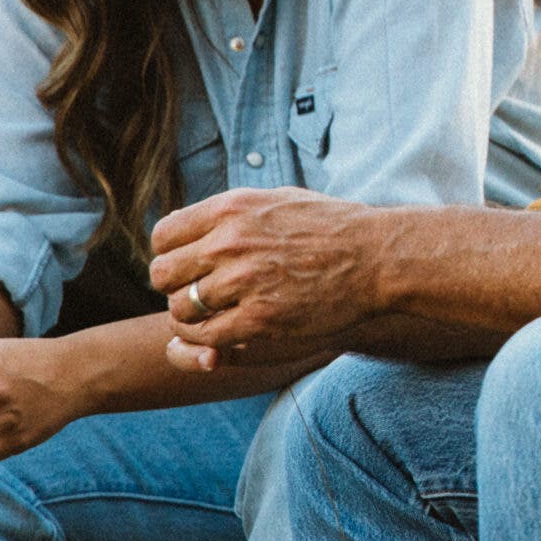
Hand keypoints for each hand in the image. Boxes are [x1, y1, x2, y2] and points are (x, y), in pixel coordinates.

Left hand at [150, 188, 380, 361]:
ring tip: (217, 314)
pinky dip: (207, 341)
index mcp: (232, 208)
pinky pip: (206, 336)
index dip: (171, 254)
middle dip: (176, 287)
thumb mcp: (277, 199)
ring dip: (192, 317)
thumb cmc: (331, 226)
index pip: (164, 236)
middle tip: (202, 294)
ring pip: (180, 309)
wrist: (377, 256)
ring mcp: (244, 281)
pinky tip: (229, 332)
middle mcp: (231, 241)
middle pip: (162, 274)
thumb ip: (228, 211)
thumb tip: (178, 222)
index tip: (191, 266)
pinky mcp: (260, 318)